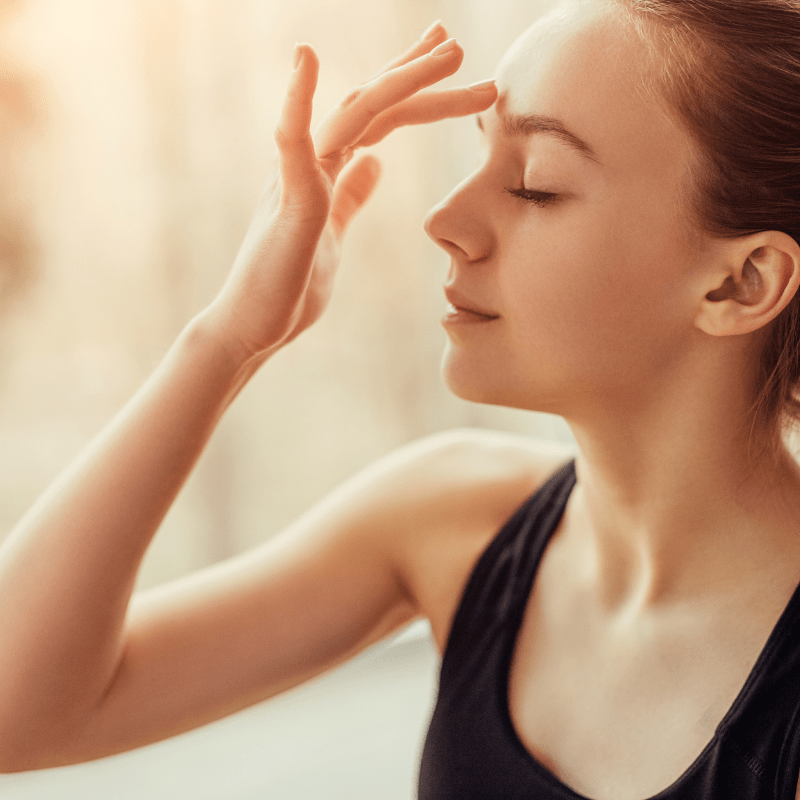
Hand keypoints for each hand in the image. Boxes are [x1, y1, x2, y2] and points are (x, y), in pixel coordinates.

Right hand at [205, 23, 497, 361]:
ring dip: (401, 79)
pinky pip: (291, 142)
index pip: (377, 118)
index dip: (411, 89)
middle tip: (457, 44)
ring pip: (354, 114)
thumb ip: (350, 195)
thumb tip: (375, 164)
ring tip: (447, 51)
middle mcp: (311, 161)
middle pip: (371, 104)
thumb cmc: (289, 285)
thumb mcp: (333, 232)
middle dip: (417, 73)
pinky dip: (297, 99)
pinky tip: (307, 59)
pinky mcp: (287, 200)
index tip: (447, 64)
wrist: (252, 327)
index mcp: (325, 169)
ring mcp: (298, 176)